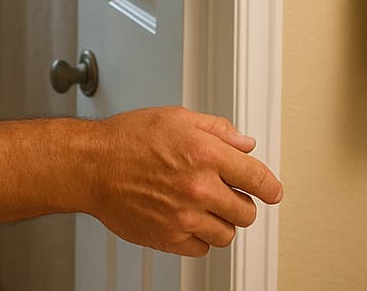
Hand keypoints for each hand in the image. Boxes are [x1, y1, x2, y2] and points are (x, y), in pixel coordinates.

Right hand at [85, 106, 282, 256]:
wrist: (93, 166)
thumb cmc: (128, 139)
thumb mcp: (178, 118)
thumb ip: (218, 130)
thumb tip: (245, 144)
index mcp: (206, 154)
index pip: (257, 178)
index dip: (271, 187)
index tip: (273, 192)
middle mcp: (199, 188)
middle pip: (247, 213)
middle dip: (242, 204)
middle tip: (229, 195)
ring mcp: (185, 216)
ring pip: (227, 234)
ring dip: (222, 223)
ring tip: (205, 208)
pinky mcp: (169, 237)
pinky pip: (201, 248)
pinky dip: (199, 238)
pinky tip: (187, 219)